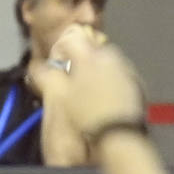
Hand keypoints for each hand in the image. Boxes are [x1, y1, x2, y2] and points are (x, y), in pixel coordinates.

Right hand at [47, 25, 145, 140]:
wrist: (120, 135)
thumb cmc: (86, 115)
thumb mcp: (61, 96)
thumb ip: (48, 76)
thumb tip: (37, 67)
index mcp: (89, 55)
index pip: (71, 38)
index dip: (61, 50)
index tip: (57, 65)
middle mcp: (109, 55)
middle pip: (90, 48)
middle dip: (80, 59)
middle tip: (72, 80)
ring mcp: (125, 67)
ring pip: (105, 60)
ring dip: (96, 69)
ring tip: (89, 91)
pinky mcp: (136, 81)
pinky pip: (118, 73)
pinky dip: (110, 79)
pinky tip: (106, 97)